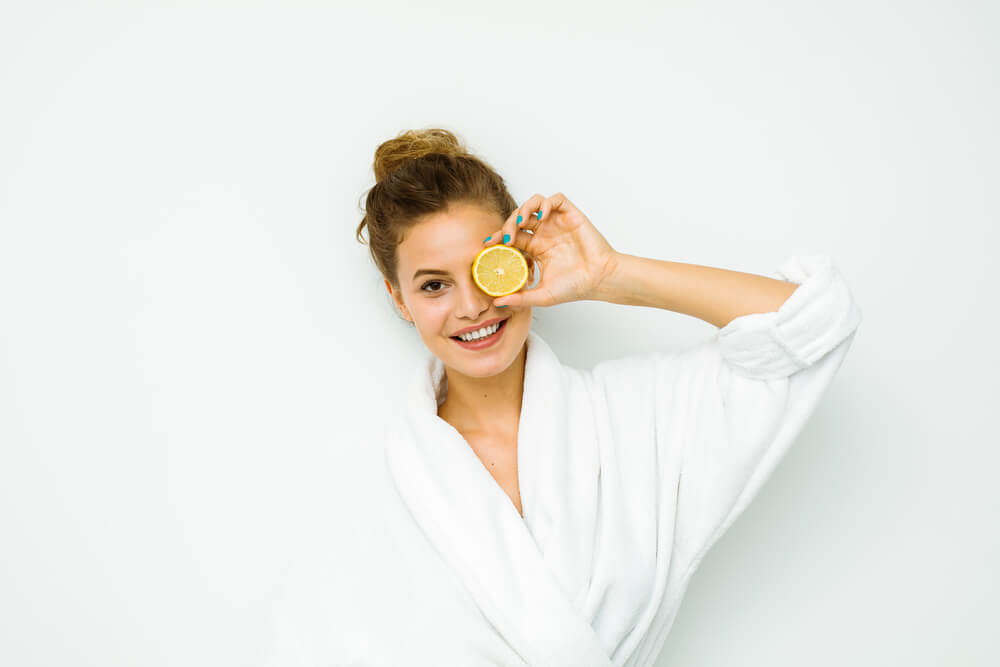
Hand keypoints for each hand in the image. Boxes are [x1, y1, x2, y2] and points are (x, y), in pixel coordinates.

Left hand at [482, 193, 619, 307]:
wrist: (600, 280)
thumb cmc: (576, 287)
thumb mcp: (543, 295)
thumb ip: (521, 298)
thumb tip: (497, 303)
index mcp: (536, 249)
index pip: (512, 236)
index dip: (498, 237)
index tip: (487, 244)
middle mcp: (545, 233)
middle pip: (519, 218)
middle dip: (508, 225)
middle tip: (505, 239)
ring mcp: (557, 223)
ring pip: (534, 204)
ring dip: (523, 209)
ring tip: (519, 223)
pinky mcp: (571, 215)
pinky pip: (555, 199)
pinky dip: (545, 203)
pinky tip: (541, 216)